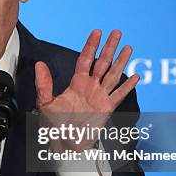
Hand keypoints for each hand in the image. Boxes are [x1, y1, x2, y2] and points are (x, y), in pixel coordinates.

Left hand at [34, 29, 138, 151]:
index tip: (97, 32)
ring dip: (121, 61)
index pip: (85, 59)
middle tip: (116, 32)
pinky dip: (127, 87)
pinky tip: (135, 77)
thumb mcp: (45, 103)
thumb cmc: (53, 125)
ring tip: (128, 48)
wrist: (63, 143)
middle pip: (102, 63)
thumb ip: (44, 84)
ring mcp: (100, 97)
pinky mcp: (107, 109)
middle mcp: (90, 87)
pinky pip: (119, 95)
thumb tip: (40, 65)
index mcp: (76, 84)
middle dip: (109, 47)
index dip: (91, 46)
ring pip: (113, 75)